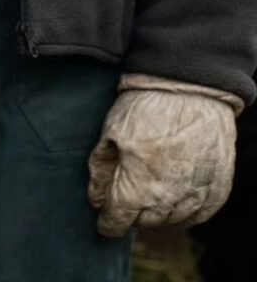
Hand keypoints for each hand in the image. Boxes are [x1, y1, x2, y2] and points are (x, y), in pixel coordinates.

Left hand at [87, 74, 241, 236]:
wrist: (191, 89)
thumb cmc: (147, 106)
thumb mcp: (112, 131)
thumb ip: (101, 169)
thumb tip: (95, 199)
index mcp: (137, 188)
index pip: (117, 222)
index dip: (107, 222)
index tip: (104, 218)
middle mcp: (167, 200)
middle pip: (144, 222)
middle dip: (132, 212)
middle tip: (128, 191)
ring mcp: (195, 197)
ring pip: (171, 221)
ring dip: (158, 211)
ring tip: (152, 185)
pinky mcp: (217, 192)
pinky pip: (197, 216)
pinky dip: (184, 209)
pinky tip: (176, 191)